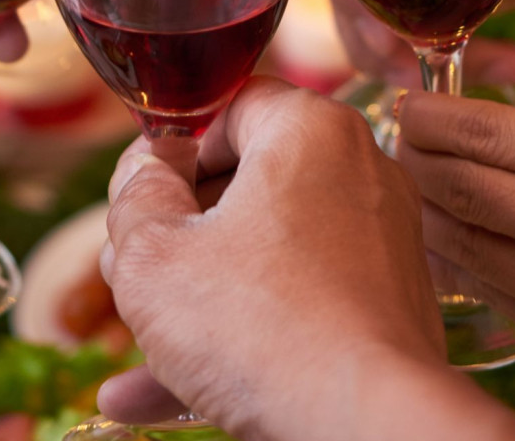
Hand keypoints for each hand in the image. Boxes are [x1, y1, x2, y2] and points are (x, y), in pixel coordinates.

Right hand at [95, 79, 514, 440]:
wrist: (365, 423)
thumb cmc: (260, 328)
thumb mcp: (153, 254)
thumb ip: (134, 195)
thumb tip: (146, 169)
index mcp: (310, 130)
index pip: (225, 106)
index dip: (168, 149)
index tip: (135, 196)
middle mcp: (360, 172)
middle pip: (245, 184)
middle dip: (177, 233)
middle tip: (128, 272)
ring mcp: (380, 242)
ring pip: (265, 256)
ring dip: (196, 299)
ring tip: (136, 347)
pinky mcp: (386, 305)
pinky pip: (299, 303)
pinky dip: (243, 335)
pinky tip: (162, 391)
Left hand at [396, 91, 514, 421]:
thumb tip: (477, 136)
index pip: (484, 133)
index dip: (431, 116)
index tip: (409, 103)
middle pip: (457, 186)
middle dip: (414, 158)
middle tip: (397, 140)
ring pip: (458, 242)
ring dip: (426, 210)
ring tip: (413, 185)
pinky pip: (488, 289)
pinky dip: (459, 259)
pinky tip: (448, 238)